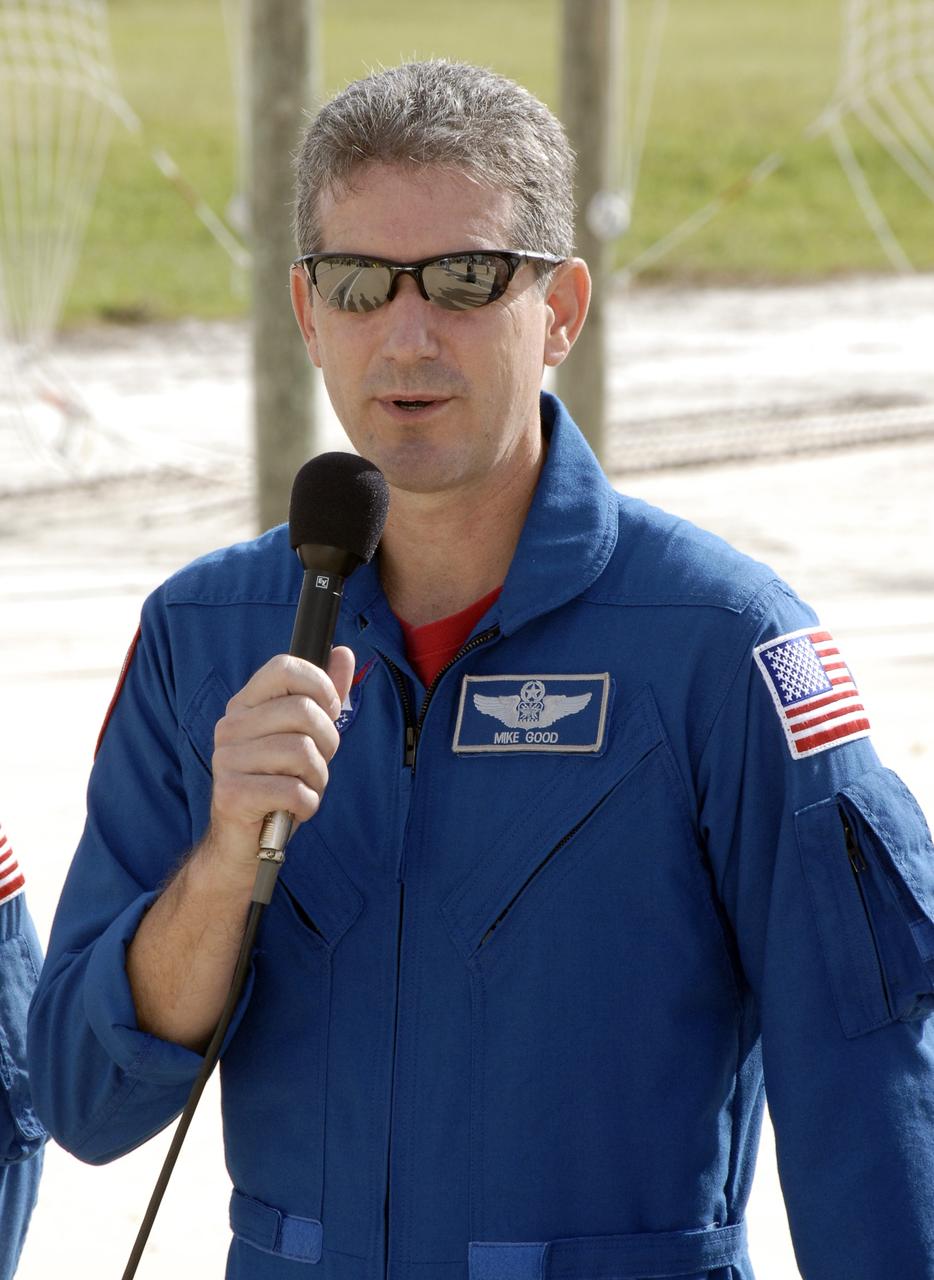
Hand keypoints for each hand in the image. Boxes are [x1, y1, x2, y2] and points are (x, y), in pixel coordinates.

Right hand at [206, 646, 354, 874]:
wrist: (245, 840)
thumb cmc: (278, 782)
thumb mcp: (304, 735)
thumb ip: (323, 695)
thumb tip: (344, 653)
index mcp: (246, 704)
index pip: (285, 667)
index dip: (320, 686)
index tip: (328, 712)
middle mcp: (230, 726)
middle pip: (302, 710)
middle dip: (327, 742)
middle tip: (317, 763)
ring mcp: (226, 759)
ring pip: (302, 752)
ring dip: (317, 778)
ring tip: (304, 787)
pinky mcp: (231, 794)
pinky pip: (292, 790)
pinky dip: (307, 804)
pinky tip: (295, 808)